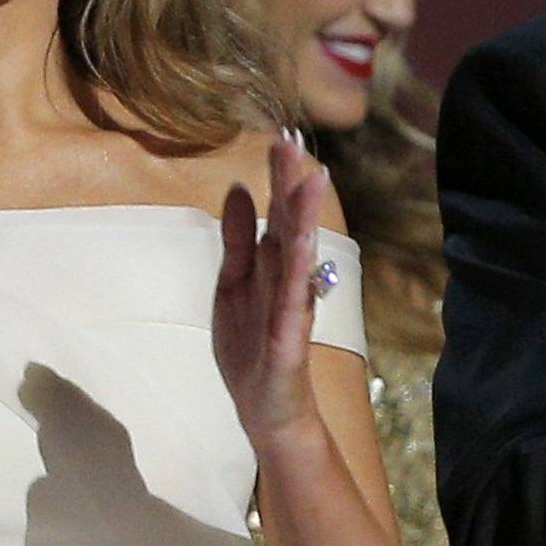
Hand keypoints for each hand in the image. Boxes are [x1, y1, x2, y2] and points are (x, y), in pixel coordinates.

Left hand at [213, 132, 331, 452]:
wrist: (266, 410)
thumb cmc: (251, 349)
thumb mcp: (232, 284)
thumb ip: (237, 239)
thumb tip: (238, 188)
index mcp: (271, 266)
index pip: (277, 212)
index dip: (278, 177)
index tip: (280, 136)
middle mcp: (287, 281)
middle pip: (291, 225)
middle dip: (291, 184)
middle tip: (292, 141)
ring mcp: (291, 308)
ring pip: (300, 255)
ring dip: (306, 218)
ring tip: (313, 180)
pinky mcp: (289, 339)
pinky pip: (295, 300)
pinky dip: (299, 272)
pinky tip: (303, 246)